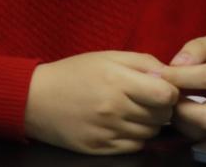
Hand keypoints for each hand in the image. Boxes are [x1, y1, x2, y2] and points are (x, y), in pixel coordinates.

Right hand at [24, 51, 178, 154]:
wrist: (36, 99)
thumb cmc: (75, 72)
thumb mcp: (108, 56)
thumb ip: (143, 61)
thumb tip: (169, 74)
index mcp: (118, 80)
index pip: (166, 94)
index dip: (170, 90)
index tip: (161, 86)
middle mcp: (114, 108)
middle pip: (161, 115)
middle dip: (161, 106)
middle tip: (147, 98)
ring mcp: (107, 131)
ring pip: (150, 133)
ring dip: (149, 122)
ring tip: (132, 110)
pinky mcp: (101, 148)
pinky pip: (135, 146)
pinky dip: (135, 136)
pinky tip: (123, 123)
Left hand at [159, 35, 205, 139]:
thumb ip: (197, 49)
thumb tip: (174, 65)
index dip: (179, 77)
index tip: (160, 73)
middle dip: (178, 108)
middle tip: (164, 95)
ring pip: (204, 131)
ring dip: (181, 119)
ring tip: (171, 102)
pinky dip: (188, 126)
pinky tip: (181, 111)